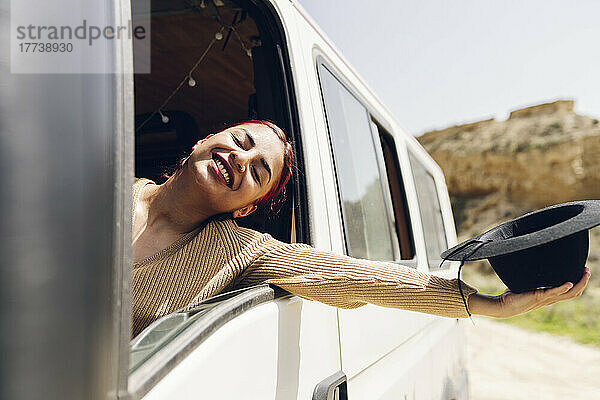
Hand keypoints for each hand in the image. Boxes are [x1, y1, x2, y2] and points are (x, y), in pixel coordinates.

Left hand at [468, 267, 590, 317]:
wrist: (502, 306)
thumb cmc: (511, 296)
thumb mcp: (525, 284)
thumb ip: (530, 278)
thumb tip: (528, 263)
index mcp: (549, 297)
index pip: (569, 292)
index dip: (578, 283)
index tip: (582, 272)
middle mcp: (550, 299)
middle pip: (574, 293)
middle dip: (583, 282)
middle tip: (587, 271)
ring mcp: (545, 299)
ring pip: (569, 294)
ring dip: (578, 283)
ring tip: (585, 273)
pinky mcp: (538, 297)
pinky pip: (553, 293)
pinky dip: (562, 288)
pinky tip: (569, 282)